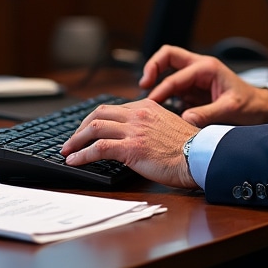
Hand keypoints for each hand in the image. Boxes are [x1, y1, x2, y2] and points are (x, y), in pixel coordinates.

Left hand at [61, 97, 199, 189]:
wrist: (200, 156)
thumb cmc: (189, 147)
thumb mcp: (167, 126)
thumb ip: (149, 125)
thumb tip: (135, 136)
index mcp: (146, 106)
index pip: (112, 109)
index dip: (95, 120)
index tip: (87, 131)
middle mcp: (138, 114)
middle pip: (98, 114)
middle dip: (80, 128)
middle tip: (72, 140)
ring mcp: (134, 130)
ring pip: (94, 128)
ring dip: (75, 141)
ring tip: (67, 151)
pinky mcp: (131, 148)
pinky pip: (99, 148)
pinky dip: (82, 154)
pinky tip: (74, 161)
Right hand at [139, 45, 267, 127]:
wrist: (262, 108)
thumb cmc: (251, 105)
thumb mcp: (231, 109)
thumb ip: (208, 114)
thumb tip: (185, 119)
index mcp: (208, 68)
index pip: (176, 75)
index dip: (162, 88)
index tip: (152, 102)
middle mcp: (199, 68)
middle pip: (168, 56)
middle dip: (153, 67)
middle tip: (143, 84)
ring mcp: (195, 78)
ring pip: (168, 71)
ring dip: (156, 82)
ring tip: (147, 100)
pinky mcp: (194, 90)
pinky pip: (173, 87)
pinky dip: (164, 95)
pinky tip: (160, 109)